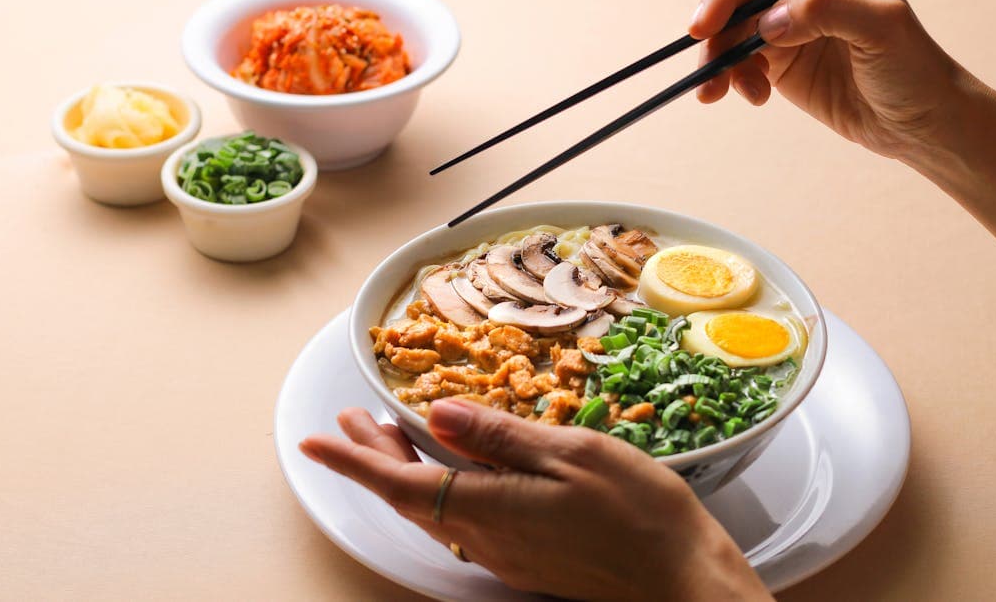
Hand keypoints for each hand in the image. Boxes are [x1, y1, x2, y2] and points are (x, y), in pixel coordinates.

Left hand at [300, 401, 770, 600]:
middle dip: (374, 458)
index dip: (353, 461)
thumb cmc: (638, 514)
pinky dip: (444, 487)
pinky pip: (466, 521)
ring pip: (436, 509)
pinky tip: (457, 468)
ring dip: (407, 470)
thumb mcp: (570, 456)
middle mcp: (486, 539)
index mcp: (489, 508)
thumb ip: (499, 437)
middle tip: (351, 422)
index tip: (315, 442)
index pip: (400, 483)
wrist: (681, 580)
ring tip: (390, 435)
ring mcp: (506, 553)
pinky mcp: (527, 559)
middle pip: (411, 496)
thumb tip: (437, 414)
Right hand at [689, 0, 966, 158]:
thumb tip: (770, 19)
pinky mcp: (784, 61)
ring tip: (719, 92)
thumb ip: (827, 8)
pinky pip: (743, 63)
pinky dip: (737, 80)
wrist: (923, 125)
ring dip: (721, 62)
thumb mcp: (882, 28)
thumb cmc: (916, 68)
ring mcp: (793, 26)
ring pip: (735, 32)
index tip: (708, 23)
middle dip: (716, 30)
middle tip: (706, 64)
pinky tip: (757, 98)